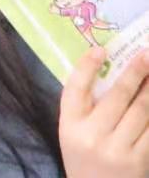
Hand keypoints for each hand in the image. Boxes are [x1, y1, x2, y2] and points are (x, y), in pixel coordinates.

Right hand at [60, 48, 148, 176]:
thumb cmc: (84, 158)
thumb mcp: (73, 134)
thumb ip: (86, 109)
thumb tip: (107, 73)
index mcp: (70, 126)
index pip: (75, 89)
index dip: (87, 67)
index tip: (100, 50)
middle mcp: (92, 136)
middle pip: (117, 96)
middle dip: (134, 73)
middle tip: (146, 55)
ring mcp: (117, 149)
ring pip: (141, 111)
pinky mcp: (139, 160)